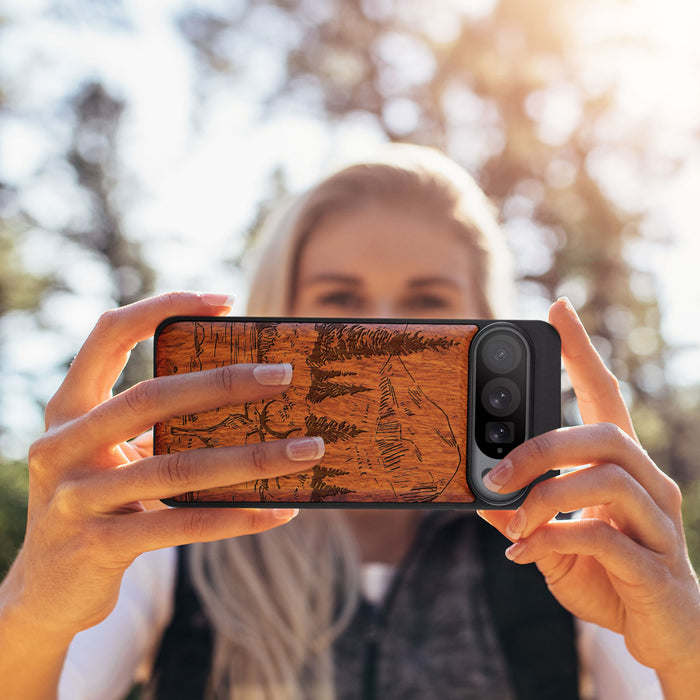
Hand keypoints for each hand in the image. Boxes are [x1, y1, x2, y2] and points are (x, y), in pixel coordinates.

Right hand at [3, 292, 324, 639]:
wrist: (46, 590)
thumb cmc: (98, 503)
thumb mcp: (112, 455)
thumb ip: (155, 426)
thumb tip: (248, 398)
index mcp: (68, 409)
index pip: (108, 334)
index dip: (162, 307)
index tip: (225, 301)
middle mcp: (62, 445)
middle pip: (151, 397)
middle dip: (224, 383)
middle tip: (285, 375)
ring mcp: (76, 498)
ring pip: (178, 467)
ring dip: (253, 458)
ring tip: (307, 450)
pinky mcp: (99, 546)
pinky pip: (183, 525)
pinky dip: (237, 517)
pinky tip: (281, 511)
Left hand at [478, 298, 699, 691]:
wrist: (663, 635)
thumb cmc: (609, 576)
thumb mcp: (554, 540)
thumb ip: (523, 515)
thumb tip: (481, 495)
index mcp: (622, 468)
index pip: (605, 396)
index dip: (582, 352)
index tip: (557, 309)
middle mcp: (649, 484)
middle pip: (604, 434)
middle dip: (542, 447)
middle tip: (495, 472)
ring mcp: (659, 524)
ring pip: (606, 479)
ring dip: (545, 496)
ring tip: (512, 520)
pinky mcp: (656, 566)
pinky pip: (604, 537)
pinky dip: (553, 539)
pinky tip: (524, 554)